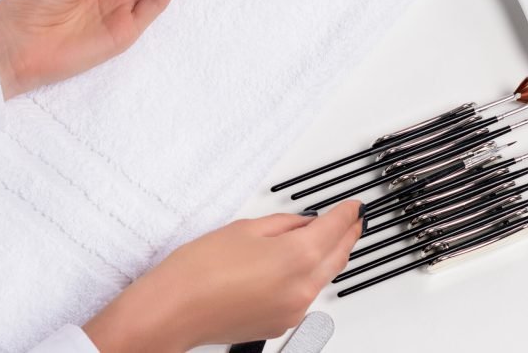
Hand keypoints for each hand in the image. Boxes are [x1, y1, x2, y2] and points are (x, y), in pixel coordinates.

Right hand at [83, 202, 363, 350]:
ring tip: (327, 237)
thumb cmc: (202, 269)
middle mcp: (303, 286)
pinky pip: (305, 294)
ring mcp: (294, 309)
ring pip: (324, 276)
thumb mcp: (248, 228)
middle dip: (347, 234)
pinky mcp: (281, 323)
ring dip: (330, 255)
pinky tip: (297, 263)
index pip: (337, 227)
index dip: (348, 212)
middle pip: (339, 254)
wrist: (174, 309)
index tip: (354, 205)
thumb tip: (304, 223)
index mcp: (299, 256)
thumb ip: (285, 224)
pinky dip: (308, 276)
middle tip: (351, 219)